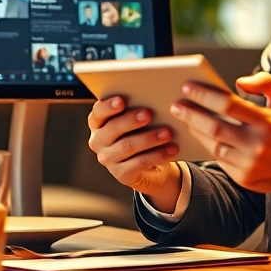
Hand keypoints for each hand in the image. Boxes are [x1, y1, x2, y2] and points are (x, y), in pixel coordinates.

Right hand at [86, 97, 182, 211]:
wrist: (151, 166)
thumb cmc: (142, 134)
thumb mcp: (137, 121)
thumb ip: (137, 109)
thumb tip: (153, 96)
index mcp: (98, 124)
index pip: (98, 113)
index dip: (108, 106)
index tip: (121, 101)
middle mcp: (98, 142)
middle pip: (112, 129)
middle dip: (131, 120)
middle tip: (148, 114)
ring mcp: (108, 160)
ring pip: (127, 146)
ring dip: (148, 138)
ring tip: (167, 132)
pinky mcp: (121, 174)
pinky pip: (140, 163)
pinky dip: (158, 155)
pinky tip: (172, 149)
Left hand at [171, 72, 270, 198]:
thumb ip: (266, 82)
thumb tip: (239, 82)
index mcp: (268, 122)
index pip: (229, 105)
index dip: (205, 95)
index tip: (187, 87)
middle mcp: (258, 145)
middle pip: (215, 127)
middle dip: (191, 114)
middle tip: (176, 105)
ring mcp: (250, 164)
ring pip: (214, 145)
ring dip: (196, 131)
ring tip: (185, 119)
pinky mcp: (244, 178)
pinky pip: (219, 160)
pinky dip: (207, 147)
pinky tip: (200, 136)